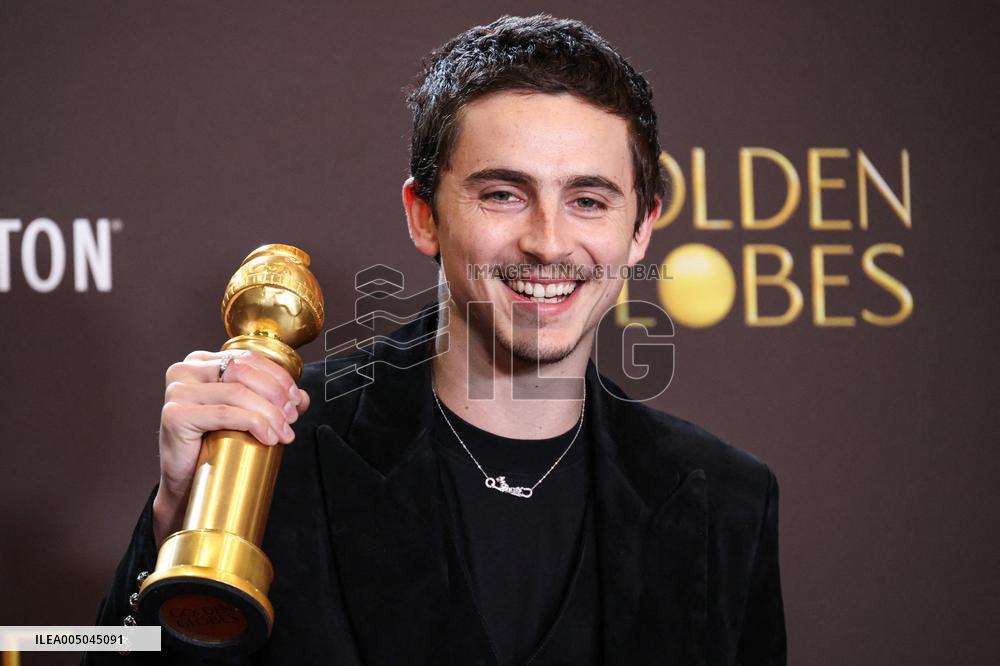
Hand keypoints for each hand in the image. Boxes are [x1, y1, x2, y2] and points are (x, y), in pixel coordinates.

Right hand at [151, 350, 309, 545]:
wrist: (187, 482)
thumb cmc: (214, 445)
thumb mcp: (248, 415)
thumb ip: (273, 401)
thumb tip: (302, 397)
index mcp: (201, 362)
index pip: (248, 358)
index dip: (278, 377)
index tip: (296, 400)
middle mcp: (185, 370)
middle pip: (243, 371)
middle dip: (276, 394)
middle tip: (292, 418)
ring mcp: (177, 391)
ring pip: (237, 393)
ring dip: (269, 412)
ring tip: (284, 432)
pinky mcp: (175, 415)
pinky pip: (224, 413)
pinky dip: (253, 423)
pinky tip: (268, 438)